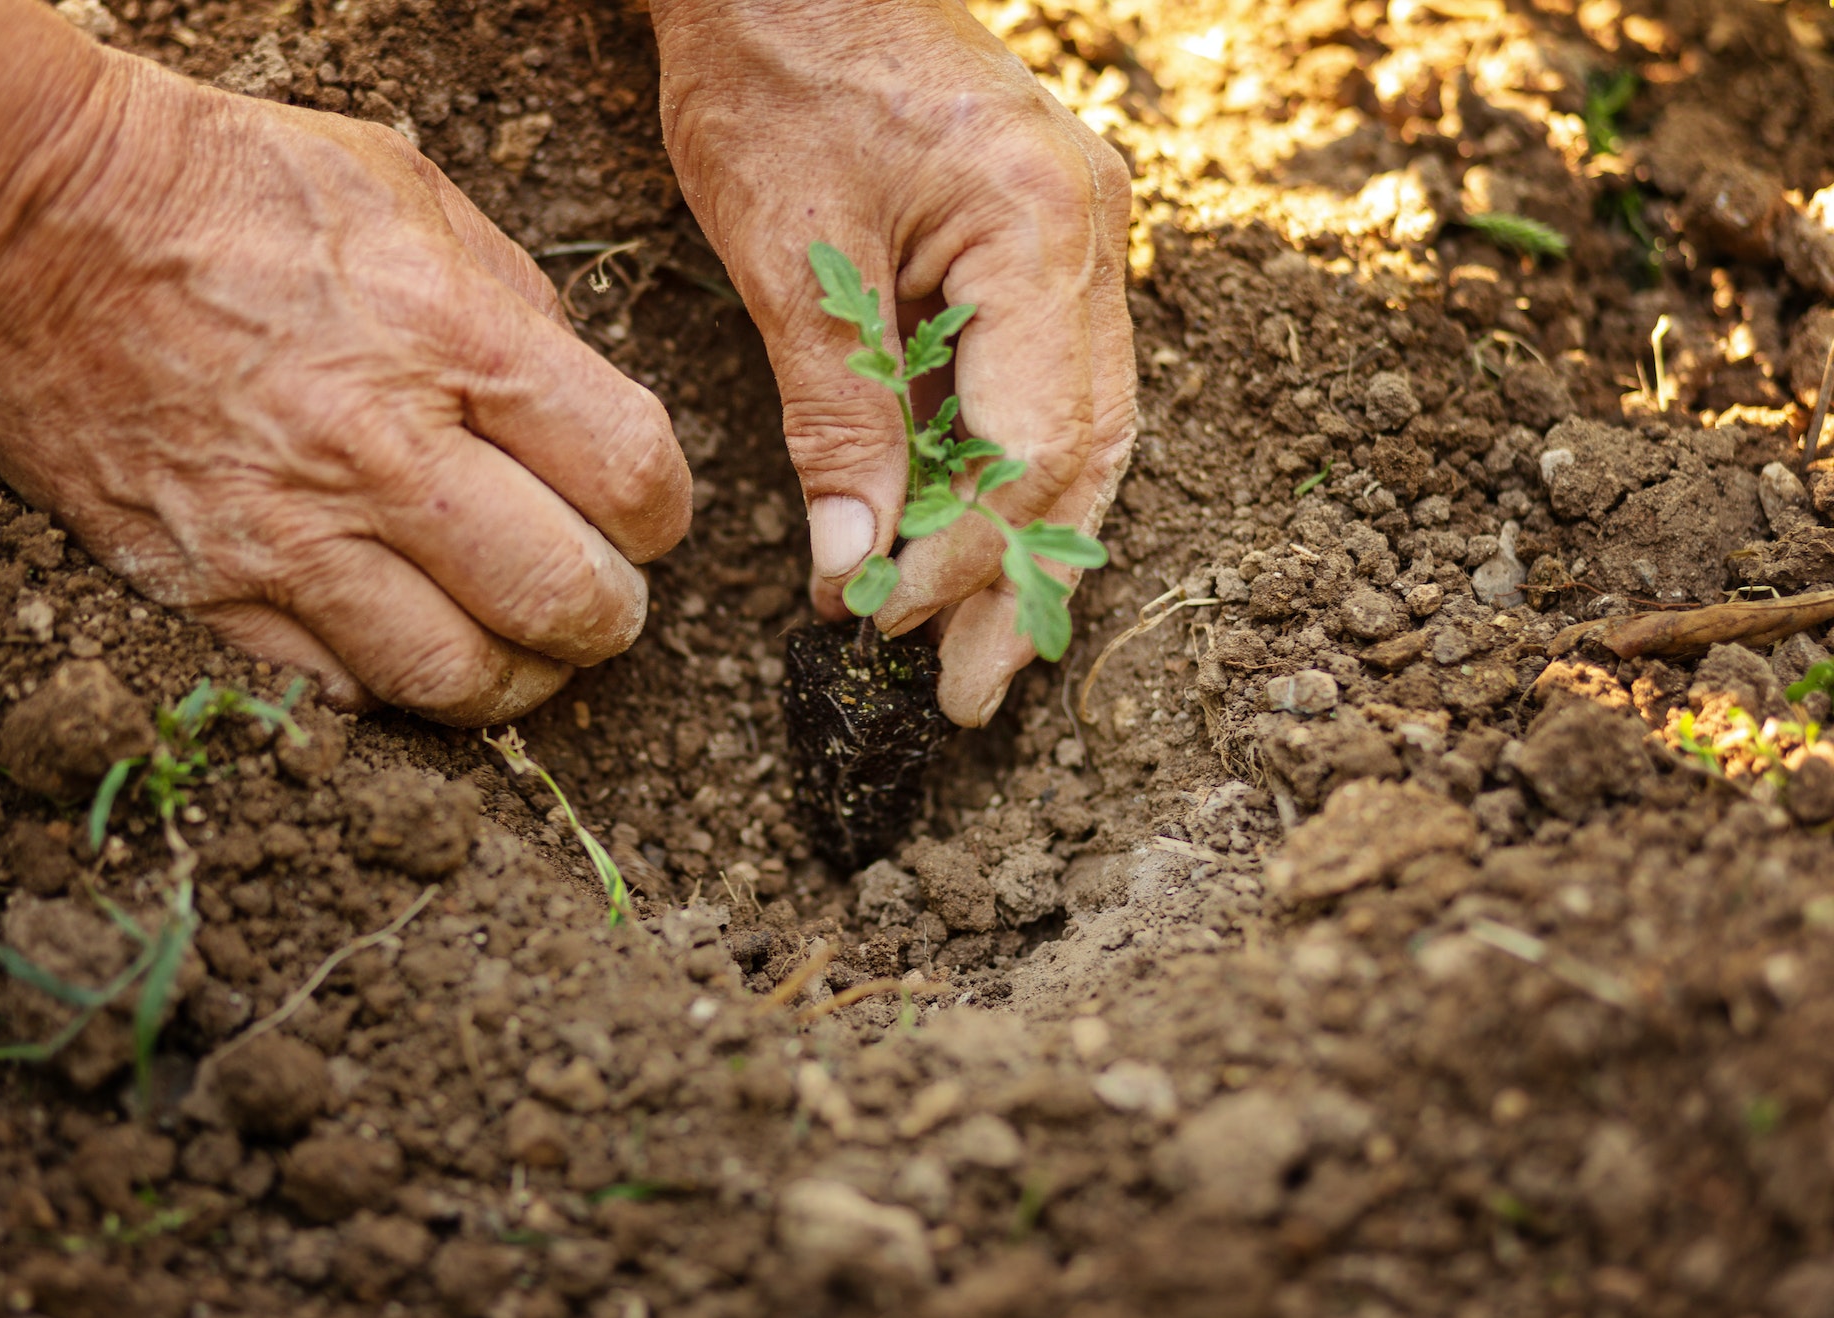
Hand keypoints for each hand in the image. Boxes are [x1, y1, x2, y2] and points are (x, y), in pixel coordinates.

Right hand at [0, 0, 688, 725]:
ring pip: (459, 680)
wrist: (30, 218)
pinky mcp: (204, 589)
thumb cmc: (232, 191)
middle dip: (608, 616)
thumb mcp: (412, 196)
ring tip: (516, 648)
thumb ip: (521, 309)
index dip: (663, 518)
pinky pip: (339, 694)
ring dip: (516, 681)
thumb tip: (588, 416)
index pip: (633, 480)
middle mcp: (381, 450)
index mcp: (455, 340)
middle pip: (566, 601)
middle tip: (594, 600)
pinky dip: (394, 688)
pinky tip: (403, 642)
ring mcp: (286, 533)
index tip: (642, 518)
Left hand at [653, 0, 1135, 725]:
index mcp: (1040, 227)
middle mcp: (1091, 238)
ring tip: (978, 655)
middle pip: (1084, 455)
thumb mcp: (789, 251)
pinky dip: (1010, 480)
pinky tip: (977, 547)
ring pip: (1084, 432)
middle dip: (1021, 585)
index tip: (886, 627)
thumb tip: (858, 566)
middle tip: (963, 699)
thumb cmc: (775, 69)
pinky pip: (1051, 390)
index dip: (966, 555)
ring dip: (1028, 548)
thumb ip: (837, 413)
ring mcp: (1082, 241)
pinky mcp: (1044, 248)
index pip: (1030, 446)